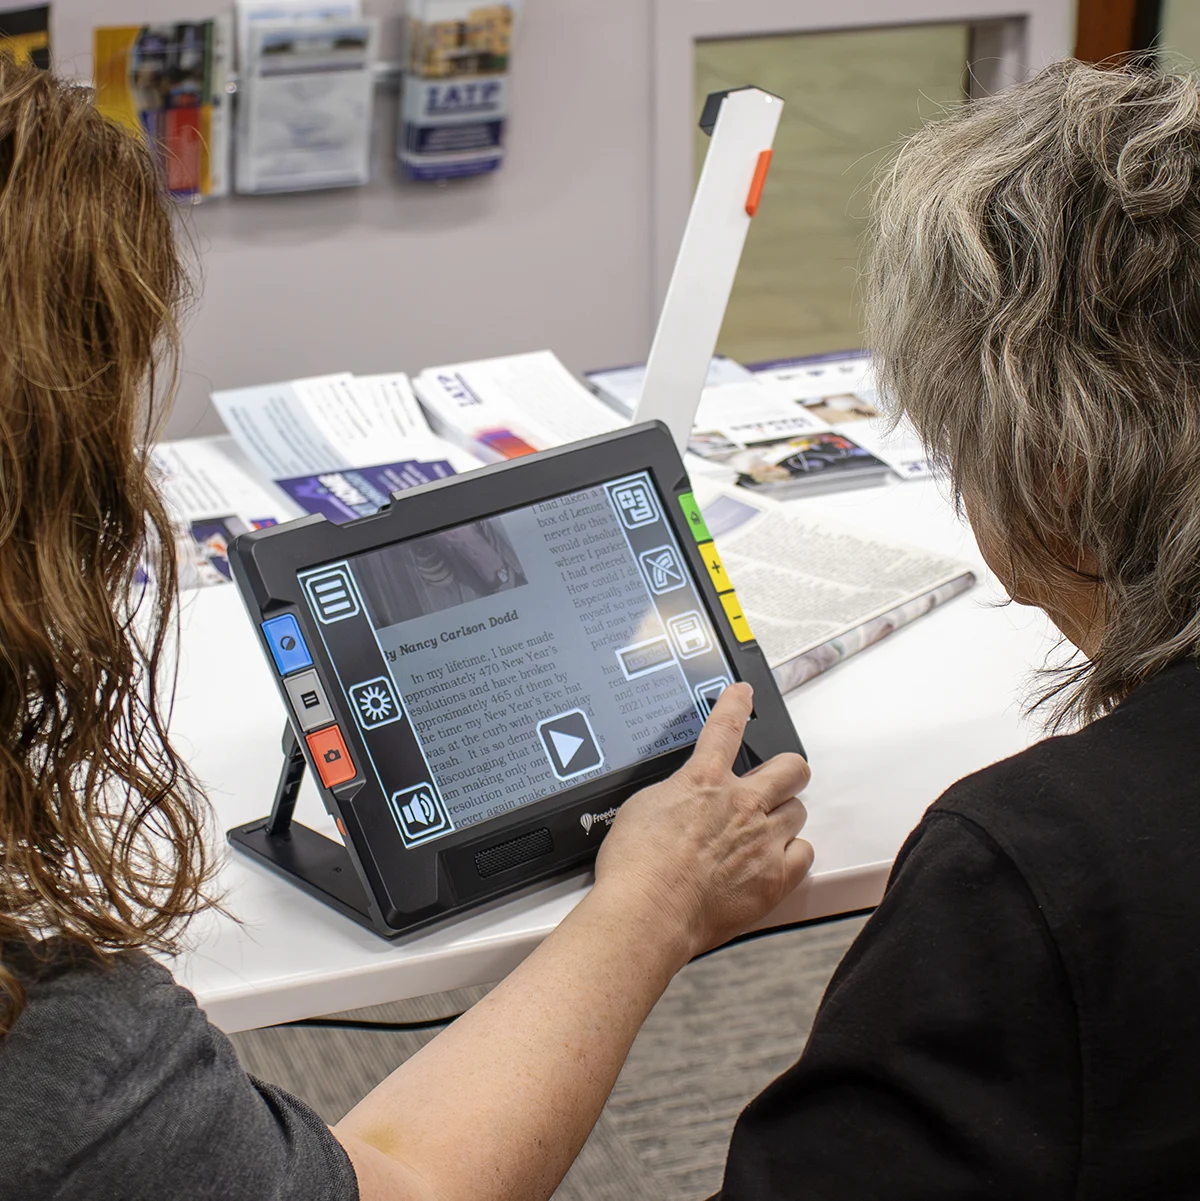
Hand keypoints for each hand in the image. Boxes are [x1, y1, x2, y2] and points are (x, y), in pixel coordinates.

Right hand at [593, 682, 811, 963]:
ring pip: (799, 811)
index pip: (726, 728)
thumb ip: (674, 793)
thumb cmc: (637, 868)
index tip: (743, 695)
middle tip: (776, 778)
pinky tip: (774, 860)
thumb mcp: (641, 807)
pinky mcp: (774, 878)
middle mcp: (742, 804)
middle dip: (787, 769)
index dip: (737, 704)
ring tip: (765, 830)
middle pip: (791, 767)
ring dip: (784, 816)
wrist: (648, 912)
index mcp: (704, 781)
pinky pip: (804, 854)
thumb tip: (683, 793)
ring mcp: (762, 841)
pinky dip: (792, 854)